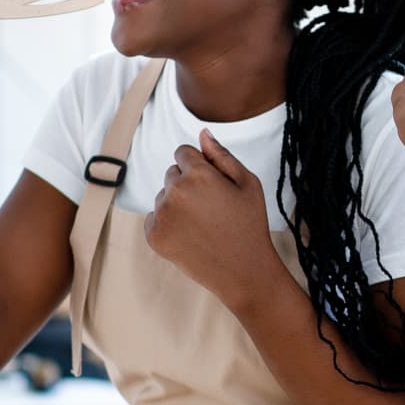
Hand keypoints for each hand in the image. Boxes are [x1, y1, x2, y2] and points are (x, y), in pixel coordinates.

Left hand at [144, 131, 280, 305]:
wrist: (243, 271)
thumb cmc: (249, 224)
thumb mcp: (247, 184)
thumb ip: (222, 155)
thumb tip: (202, 133)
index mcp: (198, 174)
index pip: (184, 152)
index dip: (201, 167)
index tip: (214, 186)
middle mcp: (174, 191)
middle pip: (172, 173)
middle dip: (188, 184)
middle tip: (212, 208)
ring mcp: (161, 215)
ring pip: (163, 196)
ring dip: (177, 204)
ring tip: (203, 224)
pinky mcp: (154, 236)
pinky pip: (154, 217)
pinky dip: (168, 223)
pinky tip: (190, 235)